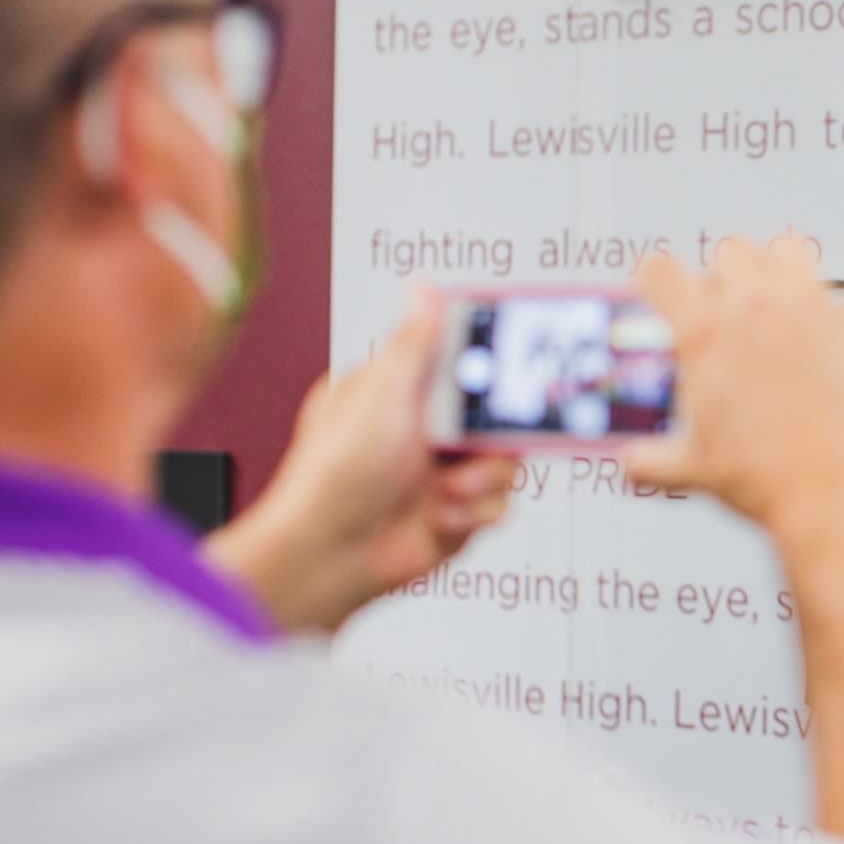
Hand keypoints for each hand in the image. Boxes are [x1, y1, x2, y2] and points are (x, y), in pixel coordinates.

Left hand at [205, 286, 517, 632]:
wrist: (329, 554)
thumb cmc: (336, 472)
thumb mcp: (381, 393)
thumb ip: (415, 343)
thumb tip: (424, 289)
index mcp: (405, 390)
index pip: (467, 364)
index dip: (494, 370)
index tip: (513, 374)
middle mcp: (427, 430)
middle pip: (497, 416)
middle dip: (493, 435)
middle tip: (475, 441)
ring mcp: (443, 473)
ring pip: (505, 463)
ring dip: (482, 479)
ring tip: (445, 489)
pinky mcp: (457, 514)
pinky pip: (498, 505)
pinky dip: (474, 513)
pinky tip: (439, 515)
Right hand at [627, 240, 843, 537]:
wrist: (838, 498)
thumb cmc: (768, 484)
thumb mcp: (696, 469)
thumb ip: (654, 459)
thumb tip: (632, 464)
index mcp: (706, 335)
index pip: (662, 271)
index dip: (656, 277)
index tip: (661, 288)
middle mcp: (758, 308)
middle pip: (731, 250)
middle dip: (725, 274)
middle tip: (729, 307)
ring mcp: (815, 310)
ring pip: (791, 252)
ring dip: (782, 271)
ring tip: (784, 305)